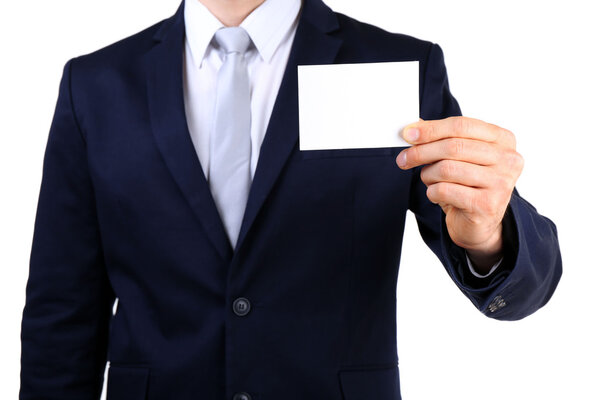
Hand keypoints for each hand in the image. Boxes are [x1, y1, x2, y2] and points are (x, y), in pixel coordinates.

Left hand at [396, 117, 523, 271]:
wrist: (480, 224)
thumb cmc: (468, 185)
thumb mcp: (459, 157)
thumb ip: (441, 138)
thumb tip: (413, 127)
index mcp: (503, 140)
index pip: (462, 125)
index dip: (431, 129)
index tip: (408, 134)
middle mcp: (507, 159)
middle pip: (452, 146)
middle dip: (421, 152)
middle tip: (404, 159)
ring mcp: (500, 183)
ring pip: (446, 168)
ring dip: (428, 175)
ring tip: (430, 181)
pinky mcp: (486, 205)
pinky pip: (444, 190)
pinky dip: (432, 192)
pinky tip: (437, 195)